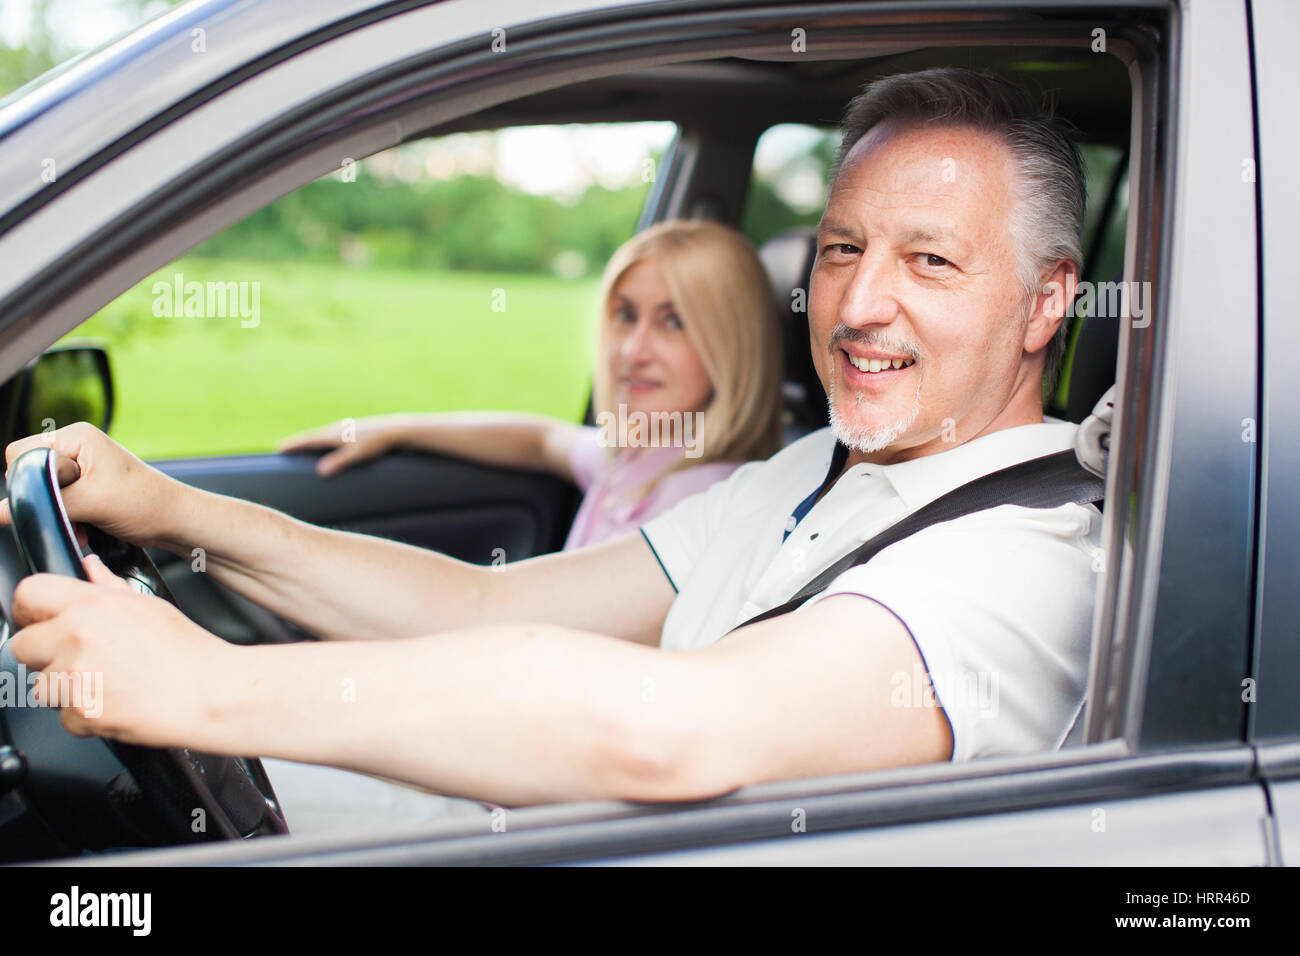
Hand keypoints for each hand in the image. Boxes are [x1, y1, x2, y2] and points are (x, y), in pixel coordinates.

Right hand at [0, 422, 185, 549]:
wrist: (175, 521)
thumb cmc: (146, 504)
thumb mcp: (91, 502)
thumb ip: (47, 503)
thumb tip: (2, 511)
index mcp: (77, 437)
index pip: (21, 452)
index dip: (27, 479)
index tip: (52, 497)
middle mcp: (77, 447)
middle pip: (30, 474)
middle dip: (46, 501)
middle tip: (72, 515)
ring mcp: (82, 468)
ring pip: (44, 493)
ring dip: (59, 515)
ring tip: (83, 526)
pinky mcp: (87, 487)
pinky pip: (60, 503)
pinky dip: (68, 520)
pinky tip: (86, 530)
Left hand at [7, 554, 232, 747]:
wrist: (211, 694)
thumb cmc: (189, 653)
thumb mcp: (151, 607)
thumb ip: (109, 587)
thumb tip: (91, 568)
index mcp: (94, 604)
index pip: (29, 594)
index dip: (31, 611)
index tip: (39, 621)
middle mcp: (78, 636)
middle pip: (22, 646)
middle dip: (45, 656)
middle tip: (81, 661)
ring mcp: (76, 676)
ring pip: (41, 686)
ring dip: (65, 690)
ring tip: (108, 685)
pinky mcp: (80, 712)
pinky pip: (64, 718)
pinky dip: (85, 718)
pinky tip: (116, 705)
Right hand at [277, 417, 399, 475]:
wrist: (394, 430)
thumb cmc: (375, 444)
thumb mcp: (356, 455)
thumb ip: (338, 463)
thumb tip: (320, 472)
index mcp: (333, 435)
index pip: (308, 440)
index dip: (293, 445)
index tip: (279, 448)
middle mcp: (336, 429)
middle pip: (312, 437)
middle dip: (299, 443)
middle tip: (285, 448)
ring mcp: (345, 428)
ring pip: (323, 435)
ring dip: (311, 441)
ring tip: (303, 448)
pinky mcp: (354, 430)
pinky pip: (333, 436)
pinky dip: (324, 441)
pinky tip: (328, 444)